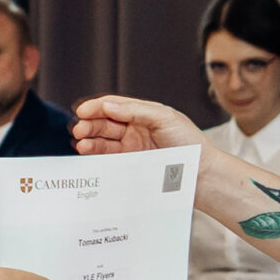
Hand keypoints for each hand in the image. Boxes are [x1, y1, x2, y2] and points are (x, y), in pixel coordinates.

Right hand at [72, 96, 202, 155]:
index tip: (83, 111)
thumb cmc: (190, 144)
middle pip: (105, 123)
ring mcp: (132, 148)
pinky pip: (108, 158)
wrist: (200, 174)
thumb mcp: (164, 118)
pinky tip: (88, 152)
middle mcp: (136, 129)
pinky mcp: (131, 165)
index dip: (97, 107)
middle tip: (79, 129)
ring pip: (104, 140)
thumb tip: (108, 105)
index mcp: (144, 114)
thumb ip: (136, 110)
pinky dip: (96, 155)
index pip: (114, 106)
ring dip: (90, 139)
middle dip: (89, 124)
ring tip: (81, 142)